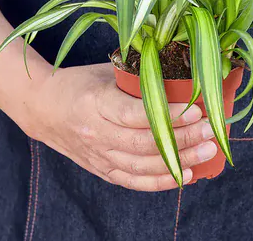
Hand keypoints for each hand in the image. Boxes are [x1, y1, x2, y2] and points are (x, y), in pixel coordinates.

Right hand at [20, 62, 217, 191]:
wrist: (43, 108)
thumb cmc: (79, 82)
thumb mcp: (105, 71)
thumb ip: (136, 78)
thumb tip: (179, 78)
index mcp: (95, 103)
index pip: (136, 115)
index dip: (168, 115)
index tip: (195, 109)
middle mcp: (95, 133)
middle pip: (145, 144)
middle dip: (182, 140)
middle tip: (209, 131)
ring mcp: (97, 155)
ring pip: (142, 166)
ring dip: (178, 161)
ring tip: (206, 151)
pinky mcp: (100, 169)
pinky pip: (133, 181)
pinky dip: (160, 181)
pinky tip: (185, 175)